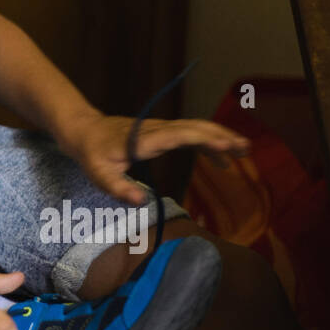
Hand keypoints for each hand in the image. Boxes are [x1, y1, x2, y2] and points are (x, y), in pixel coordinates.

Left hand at [58, 111, 251, 204]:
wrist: (84, 131)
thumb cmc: (92, 154)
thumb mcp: (98, 174)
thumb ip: (118, 188)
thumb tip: (141, 202)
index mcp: (144, 138)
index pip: (179, 135)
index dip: (203, 138)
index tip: (226, 145)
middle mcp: (156, 129)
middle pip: (194, 127)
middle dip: (221, 135)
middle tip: (246, 148)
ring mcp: (160, 129)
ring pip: (194, 128)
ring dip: (219, 136)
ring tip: (244, 150)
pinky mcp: (161, 133)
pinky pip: (189, 134)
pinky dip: (208, 142)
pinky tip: (222, 159)